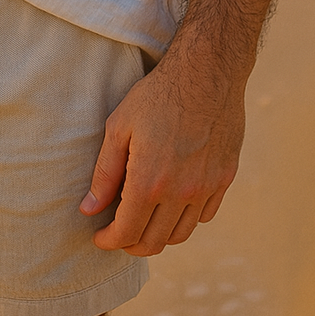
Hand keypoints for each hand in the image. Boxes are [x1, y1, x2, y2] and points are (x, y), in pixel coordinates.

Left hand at [79, 56, 245, 255]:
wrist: (206, 72)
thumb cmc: (157, 95)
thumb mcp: (119, 127)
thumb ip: (104, 173)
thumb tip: (89, 209)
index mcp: (150, 181)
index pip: (127, 233)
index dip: (109, 241)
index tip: (99, 236)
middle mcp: (181, 193)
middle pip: (154, 242)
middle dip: (131, 243)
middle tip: (118, 232)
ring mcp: (206, 188)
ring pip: (180, 234)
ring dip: (159, 235)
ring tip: (144, 220)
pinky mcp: (224, 179)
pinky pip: (204, 216)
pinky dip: (185, 219)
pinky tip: (173, 203)